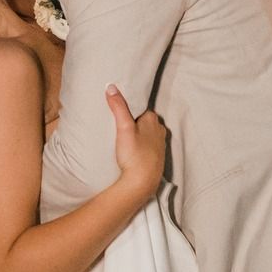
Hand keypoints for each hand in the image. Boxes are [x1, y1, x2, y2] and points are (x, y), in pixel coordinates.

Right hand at [107, 84, 165, 202]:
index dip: (130, 110)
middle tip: (119, 125)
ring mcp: (160, 146)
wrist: (141, 183)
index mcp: (153, 120)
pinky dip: (141, 147)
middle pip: (145, 121)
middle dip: (135, 122)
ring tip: (124, 139)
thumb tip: (111, 87)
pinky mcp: (157, 159)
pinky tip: (133, 151)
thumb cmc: (134, 154)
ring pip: (147, 135)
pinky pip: (148, 147)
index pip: (141, 108)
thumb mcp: (123, 128)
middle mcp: (160, 131)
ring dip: (138, 135)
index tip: (120, 112)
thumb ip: (118, 107)